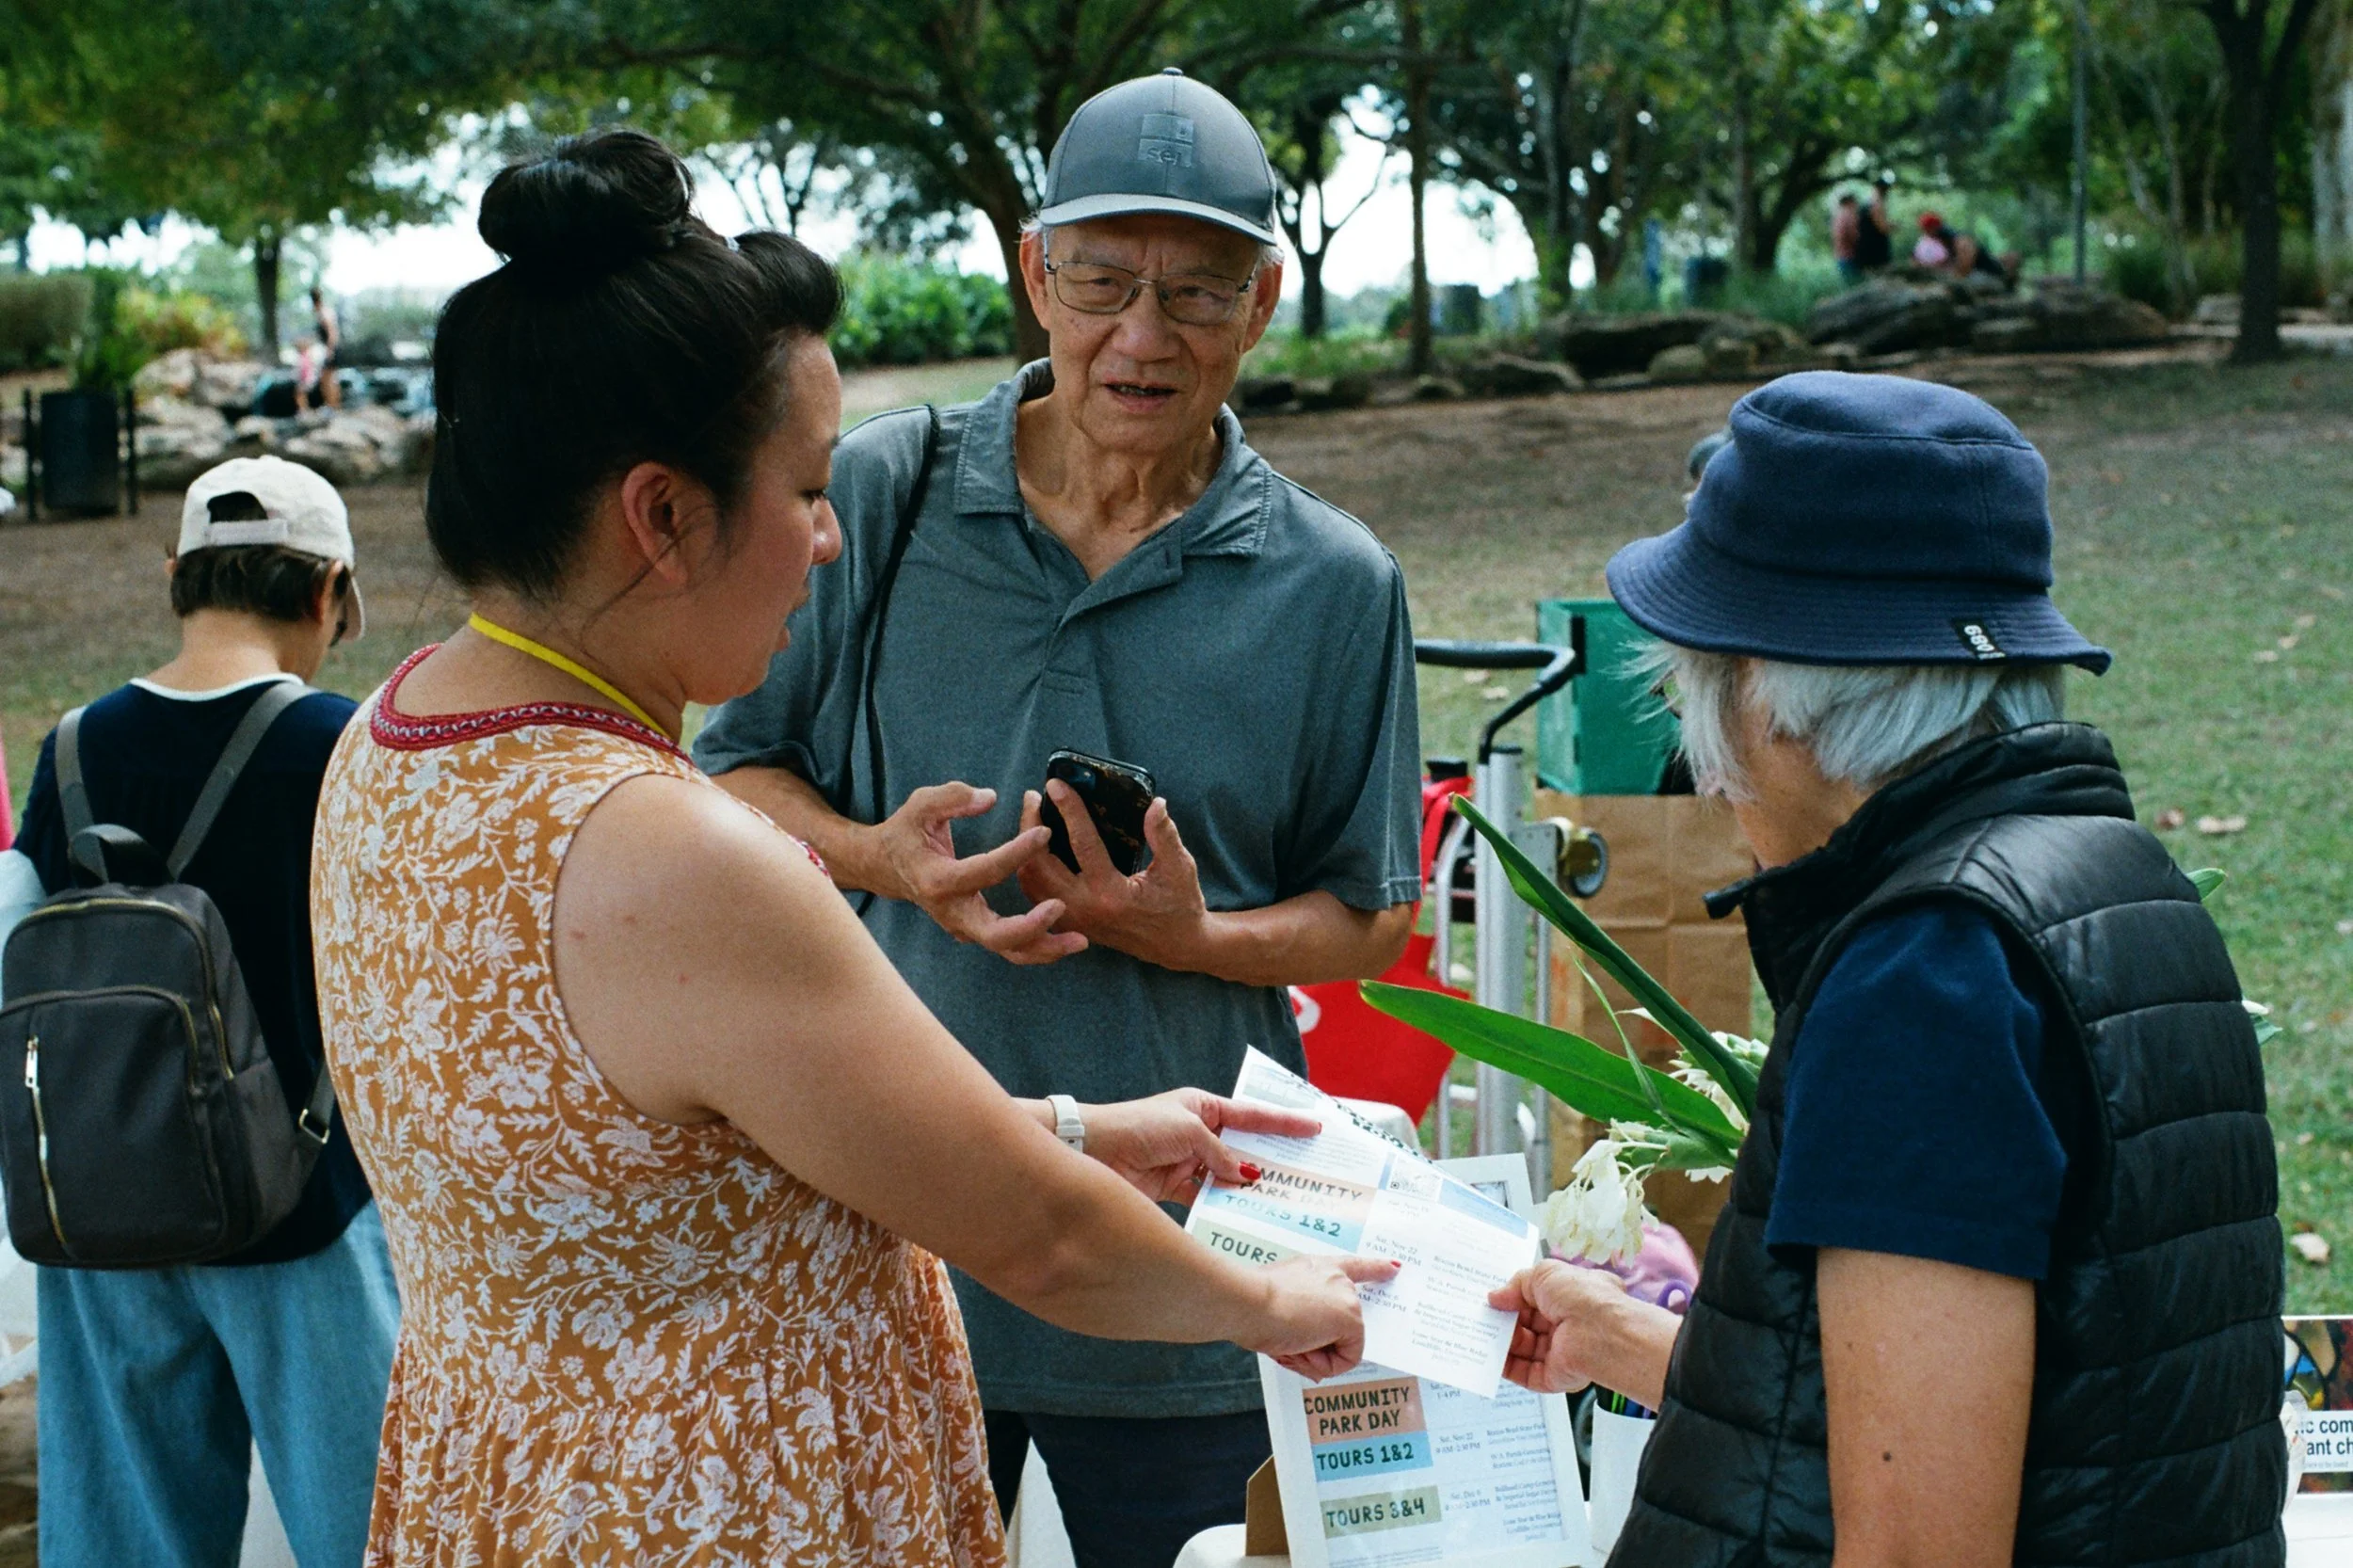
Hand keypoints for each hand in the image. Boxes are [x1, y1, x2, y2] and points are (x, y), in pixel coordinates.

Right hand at [870, 783, 1085, 965]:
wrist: (886, 867)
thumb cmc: (907, 832)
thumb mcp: (921, 804)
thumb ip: (953, 797)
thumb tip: (990, 798)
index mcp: (938, 880)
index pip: (985, 870)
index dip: (1017, 852)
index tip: (1044, 831)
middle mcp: (951, 912)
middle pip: (996, 935)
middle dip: (1032, 926)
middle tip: (1062, 906)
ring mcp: (963, 927)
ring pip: (1007, 951)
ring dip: (1045, 949)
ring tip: (1081, 939)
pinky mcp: (974, 931)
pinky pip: (1009, 947)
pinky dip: (1038, 946)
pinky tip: (1067, 938)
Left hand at [1017, 782, 1208, 968]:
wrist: (1175, 945)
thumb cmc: (1180, 905)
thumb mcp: (1180, 868)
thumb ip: (1165, 836)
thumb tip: (1156, 803)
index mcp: (1112, 894)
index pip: (1083, 845)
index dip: (1069, 811)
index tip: (1056, 783)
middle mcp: (1085, 909)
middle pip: (1041, 864)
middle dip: (1031, 825)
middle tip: (1034, 797)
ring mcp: (1072, 919)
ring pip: (1031, 881)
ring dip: (1025, 846)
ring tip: (1031, 815)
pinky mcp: (1068, 923)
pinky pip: (1035, 894)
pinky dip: (1030, 867)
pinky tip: (1034, 846)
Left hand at [1079, 1088, 1319, 1203]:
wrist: (1092, 1151)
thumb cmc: (1138, 1128)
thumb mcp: (1188, 1131)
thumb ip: (1220, 1154)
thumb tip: (1243, 1177)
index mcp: (1203, 1108)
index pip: (1253, 1115)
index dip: (1285, 1123)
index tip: (1315, 1128)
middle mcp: (1198, 1133)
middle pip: (1243, 1149)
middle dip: (1271, 1162)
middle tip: (1305, 1175)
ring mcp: (1187, 1162)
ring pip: (1227, 1178)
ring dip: (1247, 1190)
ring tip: (1280, 1202)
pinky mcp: (1173, 1188)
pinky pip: (1206, 1198)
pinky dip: (1220, 1208)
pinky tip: (1241, 1220)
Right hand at [1247, 1254, 1399, 1380]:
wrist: (1248, 1302)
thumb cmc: (1251, 1303)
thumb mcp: (1277, 1306)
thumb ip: (1296, 1321)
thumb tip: (1306, 1355)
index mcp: (1317, 1267)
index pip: (1354, 1265)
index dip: (1376, 1268)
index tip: (1395, 1268)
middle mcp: (1336, 1277)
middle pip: (1342, 1324)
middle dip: (1317, 1347)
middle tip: (1289, 1344)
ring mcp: (1347, 1297)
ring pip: (1341, 1345)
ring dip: (1315, 1356)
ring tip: (1289, 1343)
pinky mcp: (1351, 1318)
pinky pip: (1346, 1359)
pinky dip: (1324, 1365)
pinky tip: (1303, 1349)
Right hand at [1488, 1260, 1652, 1395]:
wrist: (1600, 1334)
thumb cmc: (1582, 1297)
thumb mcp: (1545, 1274)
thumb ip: (1517, 1284)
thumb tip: (1496, 1297)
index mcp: (1574, 1298)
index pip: (1539, 1299)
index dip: (1516, 1297)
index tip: (1494, 1297)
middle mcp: (1569, 1326)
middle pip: (1528, 1325)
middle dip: (1505, 1320)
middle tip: (1482, 1315)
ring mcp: (1562, 1352)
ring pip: (1523, 1350)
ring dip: (1501, 1342)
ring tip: (1480, 1333)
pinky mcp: (1554, 1377)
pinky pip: (1524, 1373)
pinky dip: (1505, 1366)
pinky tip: (1489, 1355)